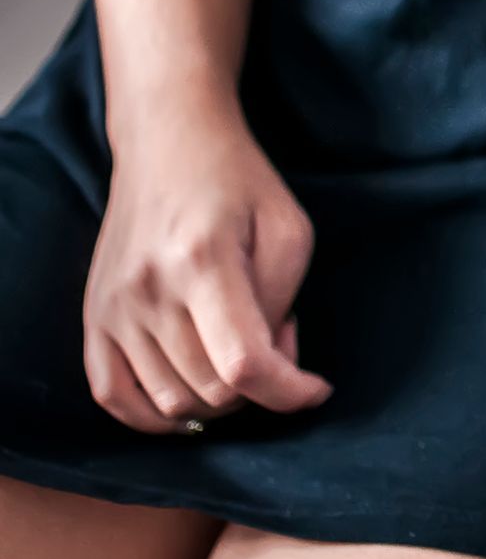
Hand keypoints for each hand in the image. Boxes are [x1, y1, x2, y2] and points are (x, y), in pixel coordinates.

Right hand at [84, 94, 330, 431]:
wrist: (167, 142)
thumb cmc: (240, 182)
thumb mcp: (288, 230)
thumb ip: (280, 304)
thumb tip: (268, 364)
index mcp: (203, 263)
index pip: (243, 366)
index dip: (290, 393)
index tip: (317, 389)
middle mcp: (148, 291)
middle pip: (212, 391)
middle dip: (262, 382)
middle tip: (276, 332)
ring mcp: (113, 307)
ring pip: (172, 400)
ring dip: (219, 394)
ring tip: (236, 340)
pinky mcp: (94, 316)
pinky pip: (114, 397)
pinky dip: (156, 415)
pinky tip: (193, 397)